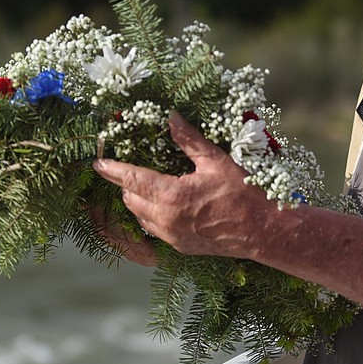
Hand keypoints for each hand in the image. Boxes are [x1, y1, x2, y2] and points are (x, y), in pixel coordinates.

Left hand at [91, 111, 267, 257]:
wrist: (265, 232)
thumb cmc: (244, 193)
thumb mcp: (216, 161)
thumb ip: (188, 140)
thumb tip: (170, 117)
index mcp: (171, 196)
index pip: (130, 179)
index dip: (111, 169)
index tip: (97, 161)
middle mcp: (166, 219)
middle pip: (130, 198)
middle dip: (125, 182)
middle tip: (127, 166)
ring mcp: (172, 236)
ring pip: (140, 216)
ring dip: (137, 199)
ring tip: (145, 183)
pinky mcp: (181, 246)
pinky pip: (154, 229)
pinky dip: (151, 215)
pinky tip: (164, 203)